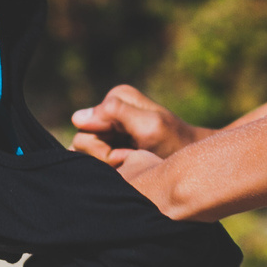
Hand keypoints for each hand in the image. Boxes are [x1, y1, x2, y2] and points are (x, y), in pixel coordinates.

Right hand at [72, 84, 206, 166]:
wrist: (189, 160)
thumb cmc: (174, 143)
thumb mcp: (149, 126)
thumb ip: (116, 113)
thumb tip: (77, 117)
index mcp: (116, 98)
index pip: (84, 126)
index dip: (105, 147)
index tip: (130, 152)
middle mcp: (108, 110)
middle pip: (82, 142)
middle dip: (106, 157)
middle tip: (132, 159)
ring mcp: (107, 127)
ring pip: (85, 154)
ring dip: (109, 164)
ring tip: (132, 163)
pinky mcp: (109, 143)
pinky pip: (93, 160)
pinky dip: (110, 168)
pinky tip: (128, 167)